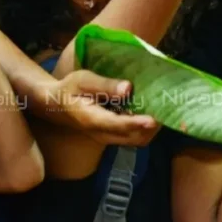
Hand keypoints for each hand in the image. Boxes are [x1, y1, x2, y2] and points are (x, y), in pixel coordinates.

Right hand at [31, 70, 161, 145]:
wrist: (55, 106)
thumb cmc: (69, 89)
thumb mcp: (83, 80)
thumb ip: (105, 86)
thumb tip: (128, 88)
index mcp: (92, 119)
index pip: (118, 125)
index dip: (137, 123)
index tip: (153, 119)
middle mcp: (102, 134)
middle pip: (134, 138)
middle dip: (152, 127)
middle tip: (165, 109)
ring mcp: (107, 138)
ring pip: (136, 140)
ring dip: (151, 129)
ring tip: (161, 109)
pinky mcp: (112, 136)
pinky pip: (133, 137)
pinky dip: (145, 128)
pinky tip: (150, 111)